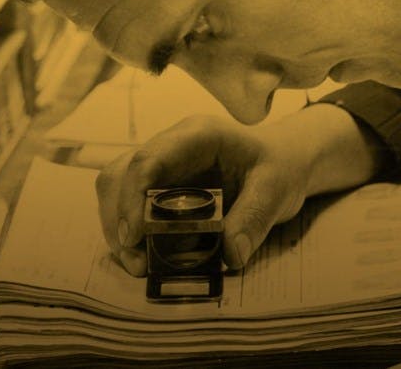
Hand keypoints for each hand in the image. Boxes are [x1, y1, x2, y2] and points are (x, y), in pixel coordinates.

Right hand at [95, 115, 312, 274]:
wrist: (283, 161)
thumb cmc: (279, 167)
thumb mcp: (276, 190)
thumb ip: (255, 220)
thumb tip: (230, 256)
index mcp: (198, 136)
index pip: (149, 159)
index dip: (131, 197)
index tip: (133, 236)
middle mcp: (171, 146)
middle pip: (121, 174)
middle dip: (118, 219)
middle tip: (136, 262)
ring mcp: (163, 165)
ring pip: (117, 189)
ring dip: (119, 228)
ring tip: (139, 264)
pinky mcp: (160, 185)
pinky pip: (131, 205)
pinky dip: (132, 232)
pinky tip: (146, 255)